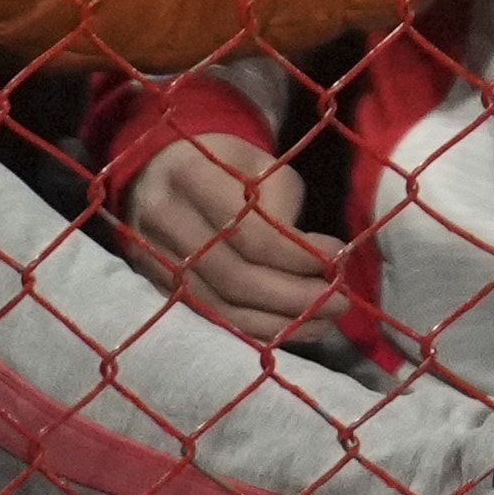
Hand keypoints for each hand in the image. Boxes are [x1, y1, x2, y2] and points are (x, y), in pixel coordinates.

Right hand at [118, 128, 343, 343]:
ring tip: (323, 322)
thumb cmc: (223, 164)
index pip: (251, 235)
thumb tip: (317, 266)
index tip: (337, 260)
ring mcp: (153, 257)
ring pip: (221, 308)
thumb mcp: (258, 165)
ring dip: (279, 323)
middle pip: (235, 279)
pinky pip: (209, 318)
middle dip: (295, 298)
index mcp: (191, 177)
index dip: (298, 257)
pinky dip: (252, 330)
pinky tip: (288, 329)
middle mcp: (164, 220)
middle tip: (340, 302)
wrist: (159, 168)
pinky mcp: (155, 284)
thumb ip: (282, 210)